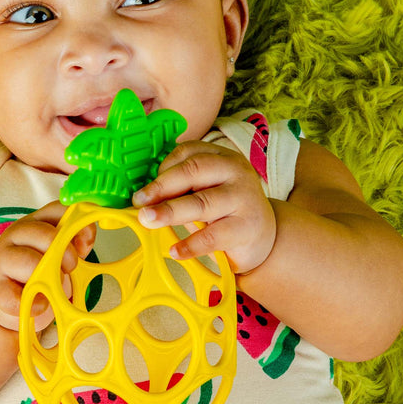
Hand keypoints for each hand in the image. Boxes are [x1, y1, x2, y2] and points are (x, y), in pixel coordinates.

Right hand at [0, 202, 96, 330]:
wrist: (3, 295)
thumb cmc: (35, 271)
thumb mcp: (55, 253)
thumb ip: (71, 244)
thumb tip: (83, 244)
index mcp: (35, 222)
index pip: (57, 210)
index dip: (78, 226)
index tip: (85, 249)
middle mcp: (16, 234)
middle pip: (45, 234)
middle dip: (66, 254)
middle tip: (70, 269)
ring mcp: (2, 258)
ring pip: (30, 262)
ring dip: (48, 279)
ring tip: (52, 290)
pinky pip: (16, 296)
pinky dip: (34, 304)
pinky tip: (40, 306)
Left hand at [132, 142, 276, 272]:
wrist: (263, 236)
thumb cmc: (226, 210)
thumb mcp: (205, 190)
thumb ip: (181, 187)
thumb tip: (143, 196)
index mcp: (222, 157)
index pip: (189, 153)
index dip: (163, 168)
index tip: (144, 189)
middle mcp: (235, 172)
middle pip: (193, 172)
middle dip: (161, 187)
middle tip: (139, 202)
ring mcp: (244, 198)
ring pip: (201, 202)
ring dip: (170, 211)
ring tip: (148, 220)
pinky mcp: (247, 228)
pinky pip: (213, 236)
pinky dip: (191, 245)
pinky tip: (175, 251)